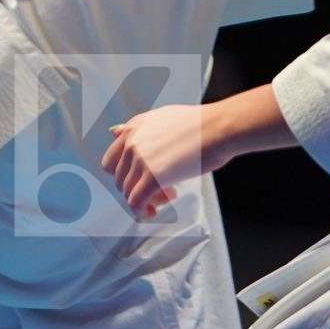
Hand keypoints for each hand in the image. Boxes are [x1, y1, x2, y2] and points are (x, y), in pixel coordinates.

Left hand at [102, 103, 222, 217]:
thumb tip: (116, 131)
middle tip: (160, 189)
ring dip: (146, 199)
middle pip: (120, 179)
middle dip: (137, 188)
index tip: (139, 180)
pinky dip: (142, 211)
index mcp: (133, 128)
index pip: (111, 161)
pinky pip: (136, 202)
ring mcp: (140, 160)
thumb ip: (137, 127)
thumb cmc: (199, 124)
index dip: (126, 175)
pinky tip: (154, 211)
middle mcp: (131, 142)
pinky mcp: (152, 177)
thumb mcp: (161, 117)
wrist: (218, 128)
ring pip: (128, 192)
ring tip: (167, 195)